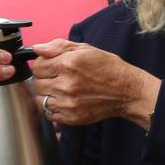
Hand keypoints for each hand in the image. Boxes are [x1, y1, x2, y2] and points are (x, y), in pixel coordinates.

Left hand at [31, 39, 157, 126]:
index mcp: (69, 64)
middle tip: (59, 78)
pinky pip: (49, 114)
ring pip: (40, 99)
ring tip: (62, 90)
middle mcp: (66, 84)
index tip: (51, 66)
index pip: (37, 66)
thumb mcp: (87, 49)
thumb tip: (37, 48)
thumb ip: (59, 46)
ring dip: (47, 94)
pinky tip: (65, 101)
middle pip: (36, 83)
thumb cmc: (109, 69)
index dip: (43, 64)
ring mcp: (68, 103)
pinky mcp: (71, 117)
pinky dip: (53, 108)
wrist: (127, 92)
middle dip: (45, 79)